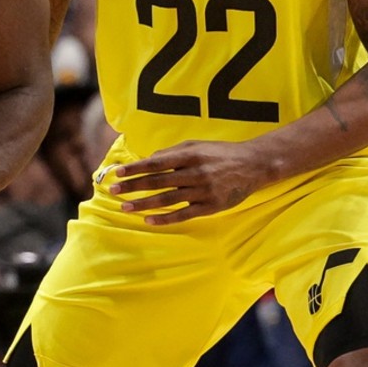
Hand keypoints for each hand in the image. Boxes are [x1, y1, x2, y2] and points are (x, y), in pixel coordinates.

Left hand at [106, 140, 269, 223]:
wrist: (254, 165)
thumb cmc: (222, 153)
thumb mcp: (197, 146)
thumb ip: (173, 153)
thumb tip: (149, 160)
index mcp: (190, 155)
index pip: (156, 163)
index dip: (136, 168)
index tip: (118, 173)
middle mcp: (195, 173)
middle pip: (158, 182)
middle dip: (133, 187)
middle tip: (113, 192)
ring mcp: (203, 191)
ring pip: (167, 199)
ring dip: (144, 204)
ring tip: (126, 208)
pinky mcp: (211, 207)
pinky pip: (184, 214)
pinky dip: (165, 218)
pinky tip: (149, 220)